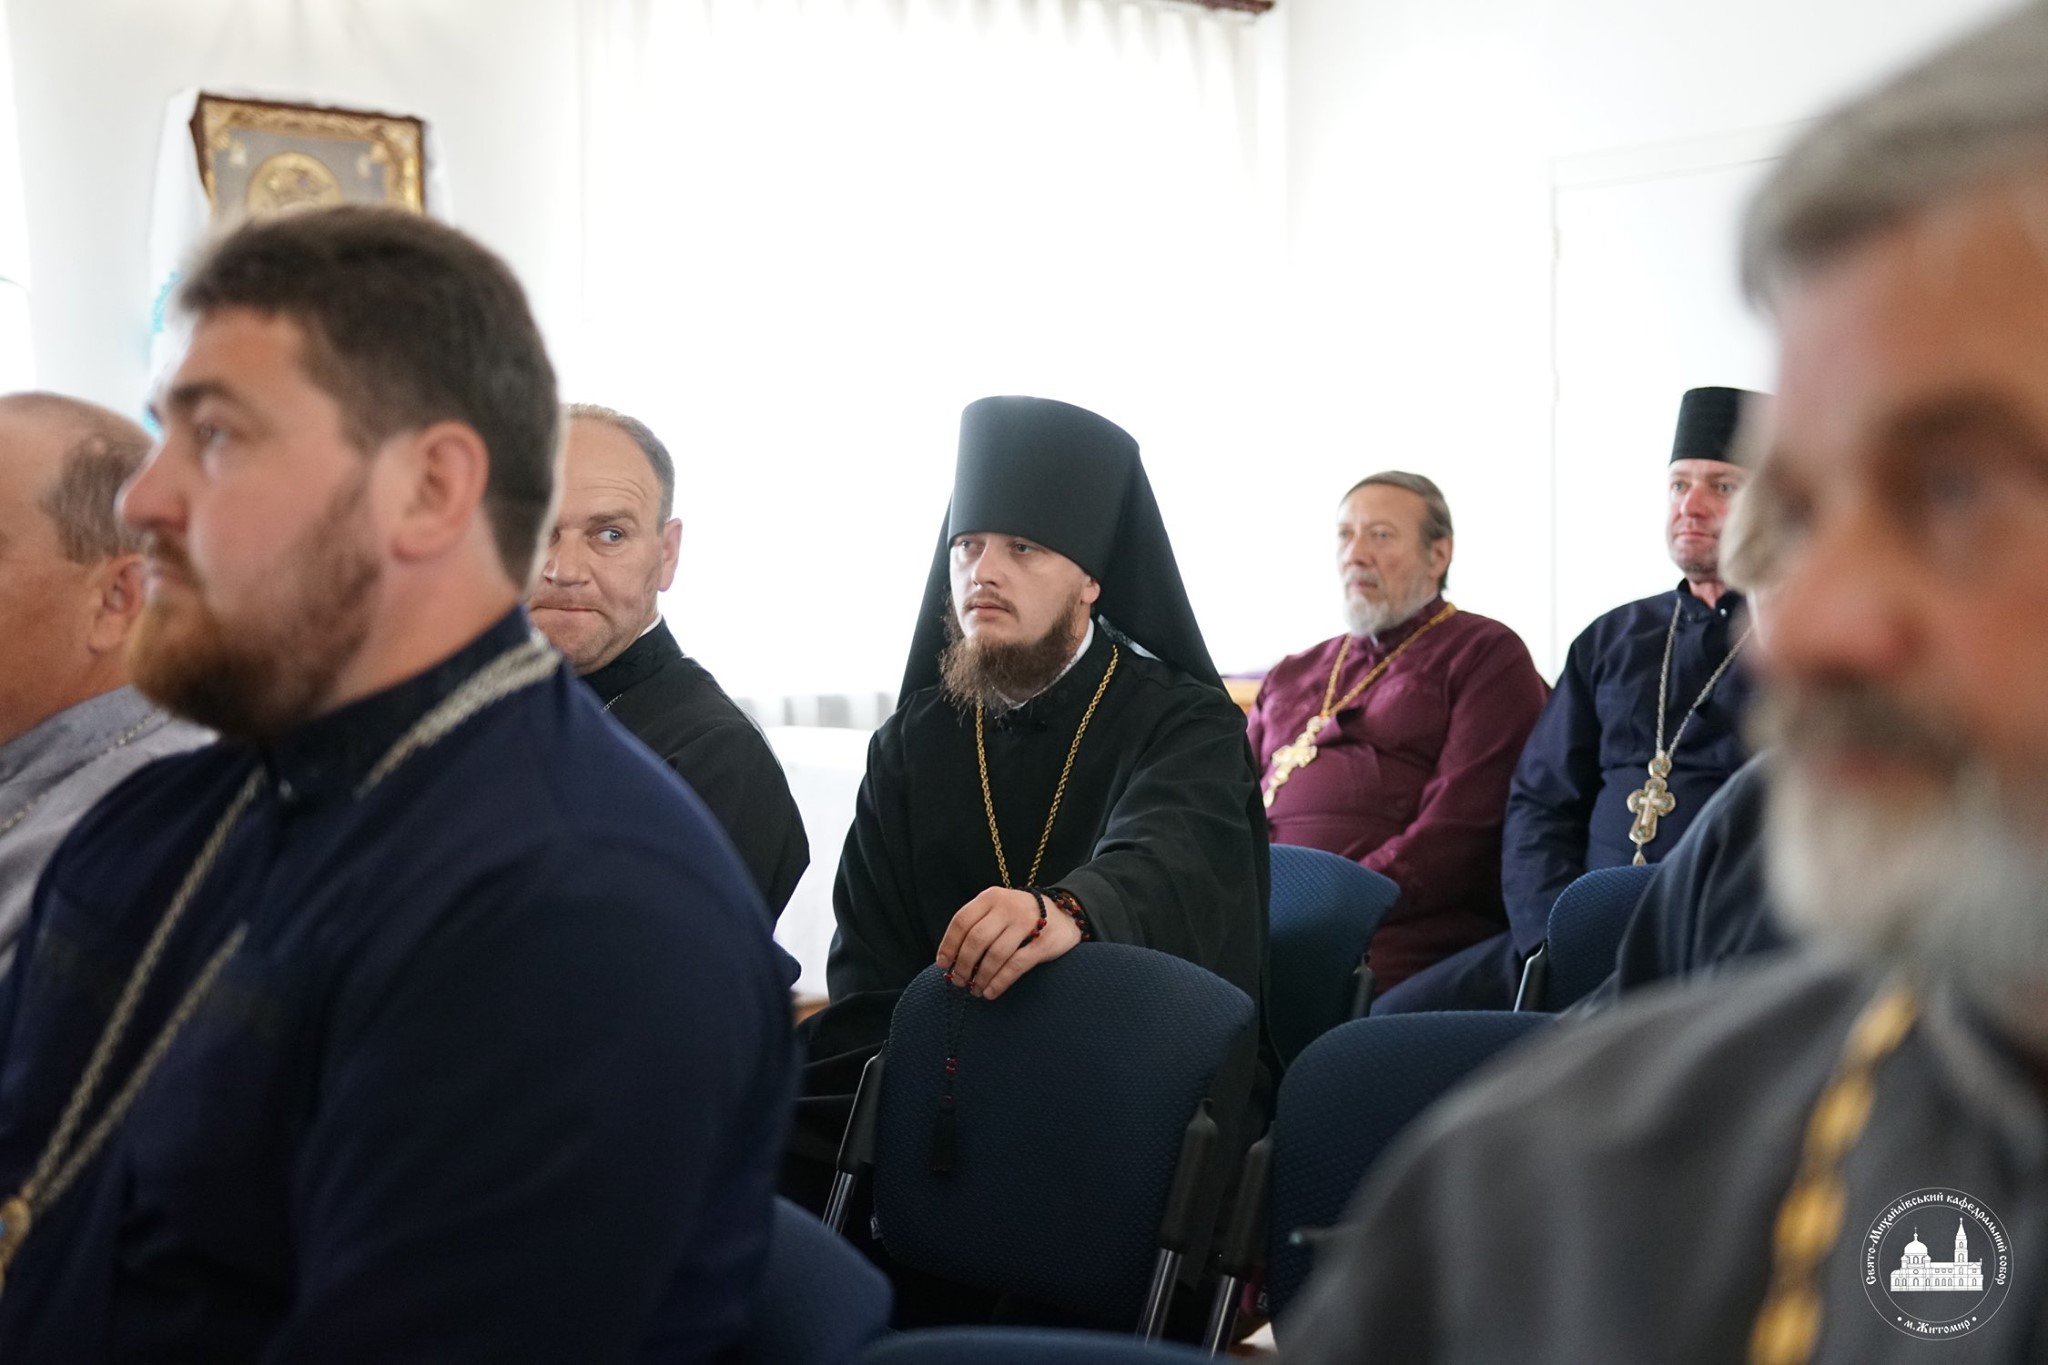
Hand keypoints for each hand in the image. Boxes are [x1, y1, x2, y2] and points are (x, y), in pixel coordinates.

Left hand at [934, 887, 1081, 1000]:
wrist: (1067, 914)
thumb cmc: (1022, 917)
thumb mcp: (999, 910)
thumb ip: (978, 925)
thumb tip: (950, 959)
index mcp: (991, 897)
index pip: (961, 921)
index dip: (949, 945)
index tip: (943, 964)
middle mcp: (1008, 907)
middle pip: (976, 940)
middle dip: (963, 965)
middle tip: (959, 982)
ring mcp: (1027, 923)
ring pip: (995, 954)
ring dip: (980, 977)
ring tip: (975, 990)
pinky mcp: (1043, 943)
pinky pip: (1016, 965)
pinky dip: (999, 982)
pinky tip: (991, 992)